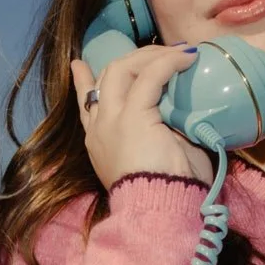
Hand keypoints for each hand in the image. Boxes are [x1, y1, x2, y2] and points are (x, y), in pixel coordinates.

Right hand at [70, 45, 215, 188]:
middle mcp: (100, 129)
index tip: (79, 65)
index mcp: (100, 144)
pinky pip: (149, 76)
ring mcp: (112, 120)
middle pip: (106, 78)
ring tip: (178, 53)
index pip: (86, 105)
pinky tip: (185, 58)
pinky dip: (168, 63)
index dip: (83, 82)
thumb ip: (158, 135)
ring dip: (151, 56)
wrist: (159, 211)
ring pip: (122, 70)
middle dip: (133, 59)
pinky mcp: (133, 116)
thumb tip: (180, 119)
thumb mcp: (158, 160)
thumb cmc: (166, 193)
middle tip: (159, 52)